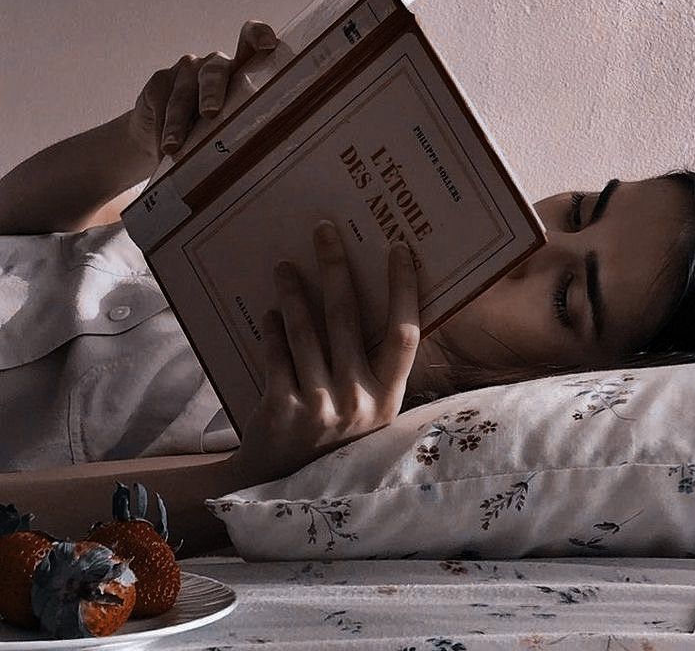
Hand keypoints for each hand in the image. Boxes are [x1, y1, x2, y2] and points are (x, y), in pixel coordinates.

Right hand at [127, 20, 277, 159]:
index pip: (251, 43)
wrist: (163, 141)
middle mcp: (214, 67)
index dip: (259, 36)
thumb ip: (245, 132)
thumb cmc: (211, 137)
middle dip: (212, 91)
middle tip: (210, 113)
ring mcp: (186, 71)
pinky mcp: (160, 81)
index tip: (268, 45)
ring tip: (174, 147)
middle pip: (215, 70)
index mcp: (241, 74)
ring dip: (178, 122)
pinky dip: (161, 128)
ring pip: (184, 92)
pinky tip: (161, 149)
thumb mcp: (232, 133)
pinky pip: (161, 103)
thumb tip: (262, 161)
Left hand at [236, 220, 420, 482]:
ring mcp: (321, 409)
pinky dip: (271, 329)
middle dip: (335, 267)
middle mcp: (360, 403)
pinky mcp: (283, 411)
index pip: (405, 334)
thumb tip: (358, 298)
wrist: (282, 483)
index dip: (403, 289)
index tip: (398, 248)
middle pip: (349, 319)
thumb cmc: (331, 438)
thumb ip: (367, 366)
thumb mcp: (364, 410)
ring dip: (294, 292)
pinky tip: (269, 313)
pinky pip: (276, 354)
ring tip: (284, 267)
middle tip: (323, 231)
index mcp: (388, 399)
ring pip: (306, 331)